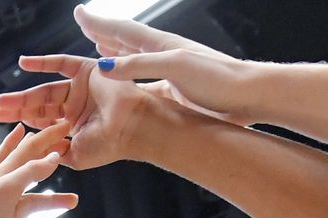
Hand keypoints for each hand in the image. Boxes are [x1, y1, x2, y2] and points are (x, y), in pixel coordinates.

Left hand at [0, 55, 195, 169]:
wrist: (133, 128)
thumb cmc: (109, 145)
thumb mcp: (74, 155)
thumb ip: (53, 152)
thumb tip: (31, 154)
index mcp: (74, 127)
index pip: (43, 122)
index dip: (23, 123)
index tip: (3, 125)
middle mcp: (76, 106)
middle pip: (40, 105)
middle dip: (17, 109)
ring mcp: (81, 88)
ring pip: (45, 89)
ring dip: (23, 95)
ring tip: (2, 101)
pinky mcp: (87, 71)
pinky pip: (61, 64)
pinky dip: (42, 62)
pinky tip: (23, 63)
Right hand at [71, 6, 257, 123]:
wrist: (248, 95)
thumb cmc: (216, 79)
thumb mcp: (174, 68)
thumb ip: (139, 66)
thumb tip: (103, 66)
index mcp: (161, 45)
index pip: (122, 30)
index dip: (98, 23)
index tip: (79, 13)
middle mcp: (163, 53)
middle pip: (126, 39)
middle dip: (103, 32)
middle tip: (85, 24)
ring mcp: (170, 70)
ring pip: (134, 57)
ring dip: (115, 50)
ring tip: (100, 45)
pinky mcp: (177, 88)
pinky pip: (144, 78)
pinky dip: (130, 76)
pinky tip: (127, 82)